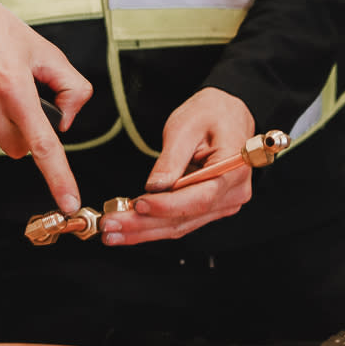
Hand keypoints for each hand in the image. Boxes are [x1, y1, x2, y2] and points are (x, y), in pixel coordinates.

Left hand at [101, 88, 255, 246]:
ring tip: (113, 231)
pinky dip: (153, 225)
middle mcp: (232, 192)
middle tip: (111, 225)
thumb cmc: (210, 113)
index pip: (200, 197)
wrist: (227, 113)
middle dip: (144, 224)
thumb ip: (171, 158)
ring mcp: (223, 203)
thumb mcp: (186, 126)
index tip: (138, 205)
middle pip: (186, 217)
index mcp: (233, 168)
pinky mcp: (210, 207)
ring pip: (180, 224)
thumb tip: (154, 187)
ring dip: (144, 230)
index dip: (167, 206)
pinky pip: (181, 220)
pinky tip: (130, 228)